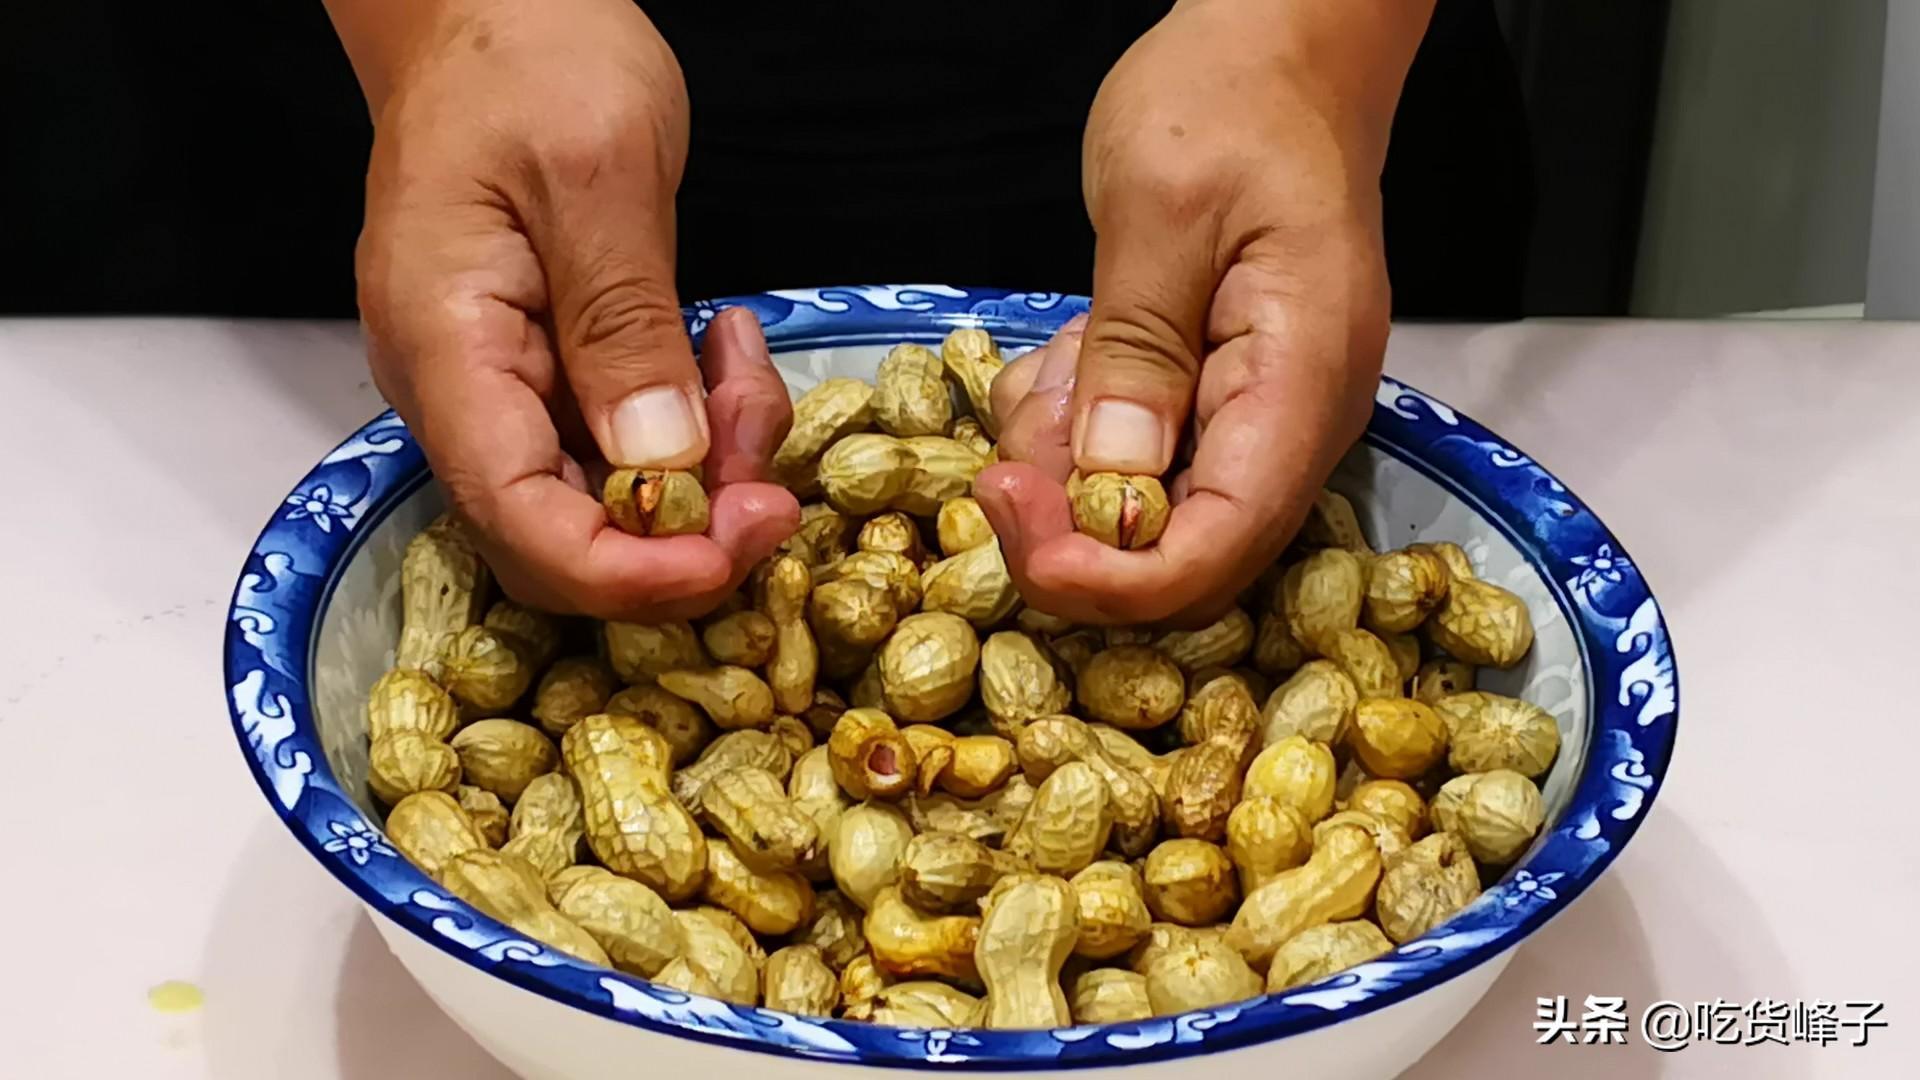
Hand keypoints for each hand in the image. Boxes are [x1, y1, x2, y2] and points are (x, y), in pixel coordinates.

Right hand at [351, 0, 797, 621]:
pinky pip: (628, 446)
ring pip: (610, 500)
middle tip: (772, 479)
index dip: (629, 572)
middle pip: (564, 539)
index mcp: (445, 348)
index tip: (736, 550)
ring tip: (745, 366)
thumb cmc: (528, 59)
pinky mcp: (551, 374)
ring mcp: (503, 388)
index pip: (520, 521)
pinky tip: (724, 348)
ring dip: (707, 469)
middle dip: (685, 534)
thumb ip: (624, 327)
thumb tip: (662, 465)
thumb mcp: (598, 174)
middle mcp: (461, 392)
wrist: (491, 10)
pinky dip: (695, 421)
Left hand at [978, 0, 1423, 626]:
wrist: (1281, 48)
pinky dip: (1080, 428)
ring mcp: (1261, 417)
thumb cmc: (1229, 101)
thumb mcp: (1158, 211)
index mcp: (1302, 386)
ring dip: (1067, 465)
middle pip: (1182, 557)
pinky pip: (1140, 461)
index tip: (1008, 515)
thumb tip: (1107, 484)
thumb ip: (1133, 354)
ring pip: (1147, 514)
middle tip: (1006, 443)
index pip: (1215, 551)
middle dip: (1069, 523)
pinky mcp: (1219, 401)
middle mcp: (1296, 426)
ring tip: (1053, 360)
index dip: (1106, 576)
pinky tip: (1070, 354)